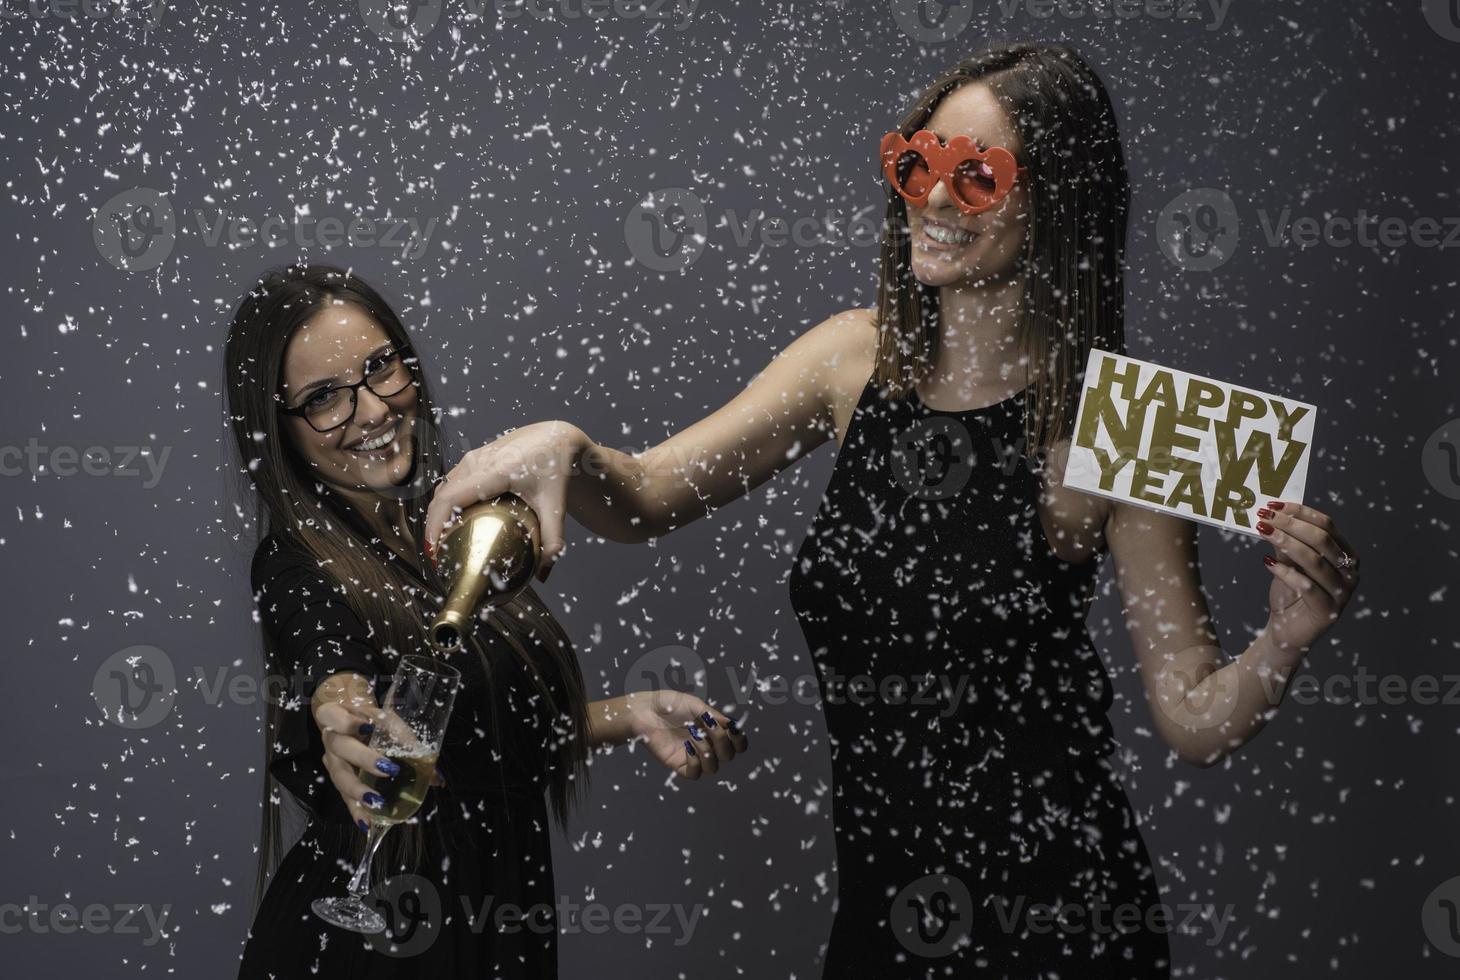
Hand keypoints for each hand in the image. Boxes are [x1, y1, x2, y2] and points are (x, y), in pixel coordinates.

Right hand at [312, 673, 445, 831]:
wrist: (348, 721)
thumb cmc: (369, 720)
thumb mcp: (385, 721)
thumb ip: (406, 741)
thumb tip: (435, 776)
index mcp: (338, 717)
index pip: (333, 715)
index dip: (348, 722)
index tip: (368, 727)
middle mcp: (332, 740)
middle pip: (340, 748)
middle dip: (364, 758)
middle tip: (388, 769)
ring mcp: (332, 762)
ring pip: (339, 776)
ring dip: (358, 790)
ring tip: (376, 802)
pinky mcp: (337, 780)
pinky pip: (344, 796)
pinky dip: (356, 810)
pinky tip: (367, 822)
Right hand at [424, 421, 589, 581]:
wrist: (558, 437)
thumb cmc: (557, 468)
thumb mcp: (556, 506)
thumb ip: (552, 541)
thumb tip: (543, 575)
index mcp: (497, 470)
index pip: (452, 497)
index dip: (436, 523)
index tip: (434, 549)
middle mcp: (479, 460)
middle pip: (442, 495)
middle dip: (433, 526)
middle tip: (436, 556)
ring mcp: (474, 457)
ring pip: (444, 488)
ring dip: (437, 514)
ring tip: (441, 542)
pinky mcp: (473, 457)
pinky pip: (452, 482)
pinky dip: (446, 503)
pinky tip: (453, 523)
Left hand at [621, 690, 748, 779]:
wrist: (644, 710)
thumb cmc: (668, 704)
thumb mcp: (694, 705)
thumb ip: (713, 716)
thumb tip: (731, 724)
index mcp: (713, 731)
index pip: (736, 744)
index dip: (739, 740)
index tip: (733, 729)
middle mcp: (706, 745)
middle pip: (728, 755)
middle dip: (723, 741)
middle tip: (709, 727)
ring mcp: (692, 756)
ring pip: (713, 768)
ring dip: (708, 751)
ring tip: (694, 736)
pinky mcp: (678, 765)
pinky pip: (695, 774)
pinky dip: (695, 762)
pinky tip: (687, 747)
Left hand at [1257, 501, 1359, 653]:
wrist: (1287, 631)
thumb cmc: (1291, 594)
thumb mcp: (1288, 564)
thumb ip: (1286, 544)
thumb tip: (1272, 517)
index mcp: (1346, 556)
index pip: (1327, 526)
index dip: (1301, 512)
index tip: (1273, 505)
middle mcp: (1350, 573)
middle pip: (1322, 540)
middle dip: (1291, 525)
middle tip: (1264, 517)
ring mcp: (1342, 594)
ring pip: (1315, 561)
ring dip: (1286, 543)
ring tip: (1263, 532)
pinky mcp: (1328, 612)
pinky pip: (1307, 586)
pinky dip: (1285, 572)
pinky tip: (1267, 562)